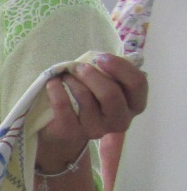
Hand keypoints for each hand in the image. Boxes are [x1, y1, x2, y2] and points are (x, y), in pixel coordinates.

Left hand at [36, 53, 146, 170]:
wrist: (68, 130)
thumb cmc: (92, 99)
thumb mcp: (107, 85)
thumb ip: (111, 73)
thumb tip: (100, 59)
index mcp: (134, 105)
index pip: (137, 84)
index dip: (120, 67)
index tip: (101, 57)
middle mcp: (120, 120)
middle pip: (111, 94)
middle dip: (93, 75)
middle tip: (79, 67)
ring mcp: (97, 130)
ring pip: (85, 98)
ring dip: (73, 81)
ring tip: (66, 75)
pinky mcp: (73, 133)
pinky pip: (63, 106)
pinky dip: (56, 89)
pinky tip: (53, 83)